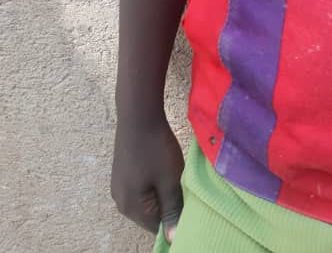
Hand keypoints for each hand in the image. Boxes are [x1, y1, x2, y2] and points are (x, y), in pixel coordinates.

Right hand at [111, 113, 184, 241]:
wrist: (139, 114)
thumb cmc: (156, 148)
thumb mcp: (170, 180)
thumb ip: (172, 210)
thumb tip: (173, 240)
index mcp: (131, 208)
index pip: (157, 228)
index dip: (175, 220)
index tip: (189, 204)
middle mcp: (120, 202)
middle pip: (150, 216)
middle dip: (168, 206)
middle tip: (183, 188)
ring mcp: (119, 186)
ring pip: (147, 201)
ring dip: (162, 194)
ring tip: (174, 176)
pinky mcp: (122, 173)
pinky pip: (141, 189)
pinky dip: (153, 184)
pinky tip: (162, 168)